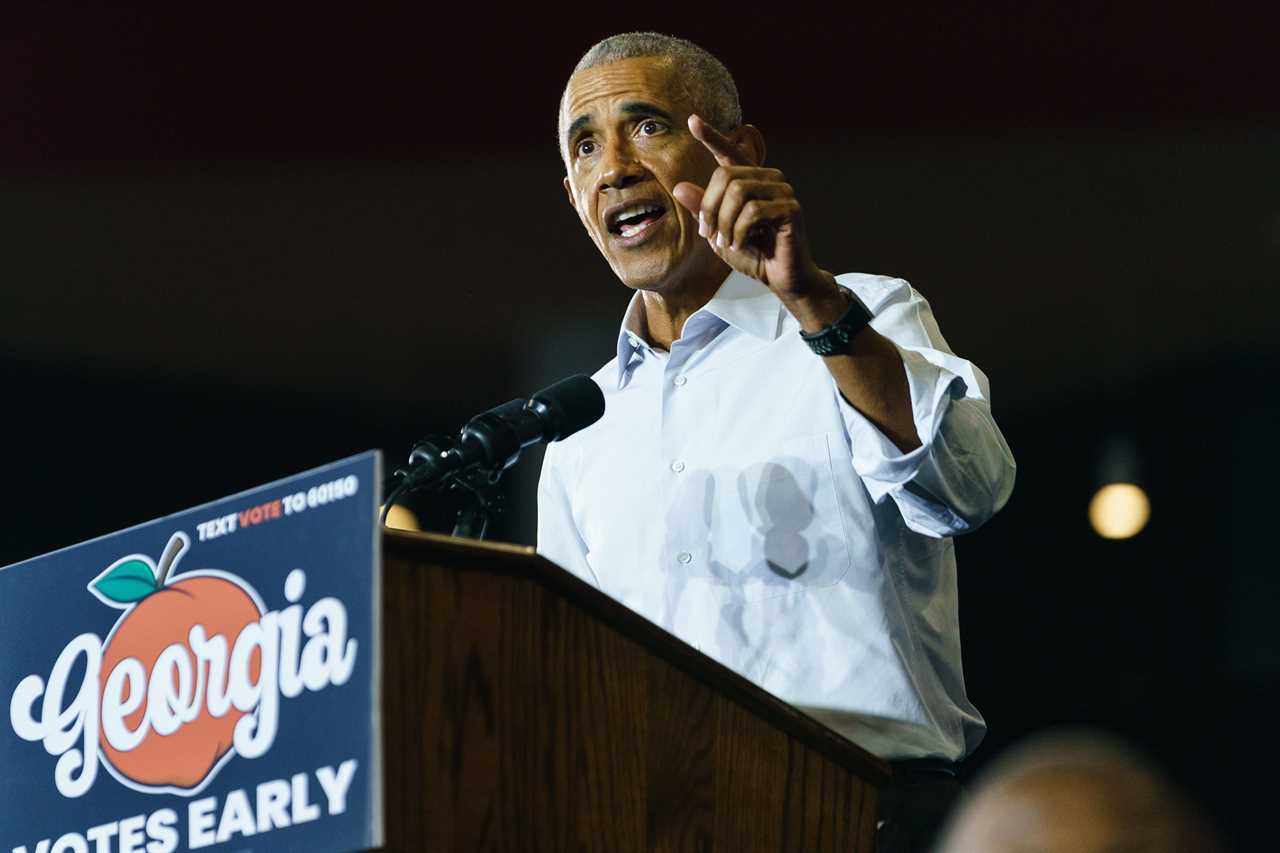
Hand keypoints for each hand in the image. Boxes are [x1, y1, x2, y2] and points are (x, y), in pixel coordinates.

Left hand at [672, 114, 830, 302]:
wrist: (781, 278)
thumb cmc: (752, 255)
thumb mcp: (718, 233)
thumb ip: (702, 210)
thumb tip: (679, 187)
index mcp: (750, 181)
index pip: (728, 153)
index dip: (711, 137)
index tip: (692, 120)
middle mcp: (768, 179)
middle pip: (725, 176)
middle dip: (709, 208)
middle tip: (709, 235)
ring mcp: (783, 191)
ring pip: (738, 192)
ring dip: (724, 222)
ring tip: (726, 242)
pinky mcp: (791, 208)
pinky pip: (753, 211)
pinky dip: (739, 231)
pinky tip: (740, 244)